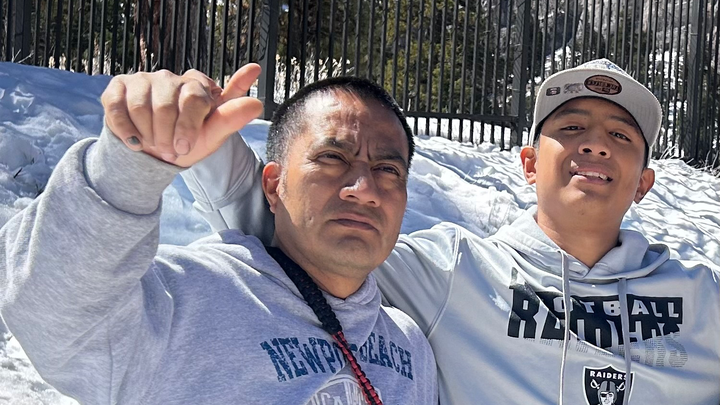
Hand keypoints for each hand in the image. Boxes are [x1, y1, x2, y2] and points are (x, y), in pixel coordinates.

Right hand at [101, 64, 263, 166]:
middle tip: (170, 149)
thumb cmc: (188, 142)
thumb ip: (232, 115)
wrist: (154, 155)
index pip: (194, 99)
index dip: (188, 128)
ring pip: (140, 107)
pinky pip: (116, 107)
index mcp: (197, 85)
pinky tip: (134, 141)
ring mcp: (143, 80)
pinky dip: (125, 130)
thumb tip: (257, 96)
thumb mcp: (213, 134)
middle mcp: (171, 77)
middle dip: (166, 137)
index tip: (185, 148)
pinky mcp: (118, 87)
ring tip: (154, 144)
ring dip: (147, 135)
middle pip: (165, 106)